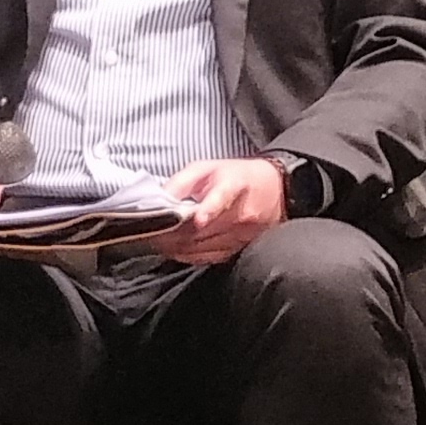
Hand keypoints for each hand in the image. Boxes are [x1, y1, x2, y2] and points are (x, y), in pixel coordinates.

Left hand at [150, 155, 286, 263]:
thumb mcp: (206, 167)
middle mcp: (241, 214)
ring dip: (180, 248)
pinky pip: (213, 257)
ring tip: (159, 243)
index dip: (209, 209)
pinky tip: (177, 251)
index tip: (197, 219)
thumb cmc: (234, 175)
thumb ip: (182, 181)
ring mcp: (243, 235)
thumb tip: (160, 199)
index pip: (222, 199)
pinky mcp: (242, 248)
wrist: (275, 190)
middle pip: (205, 230)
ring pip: (207, 247)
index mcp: (233, 186)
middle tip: (150, 235)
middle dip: (175, 234)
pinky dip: (192, 256)